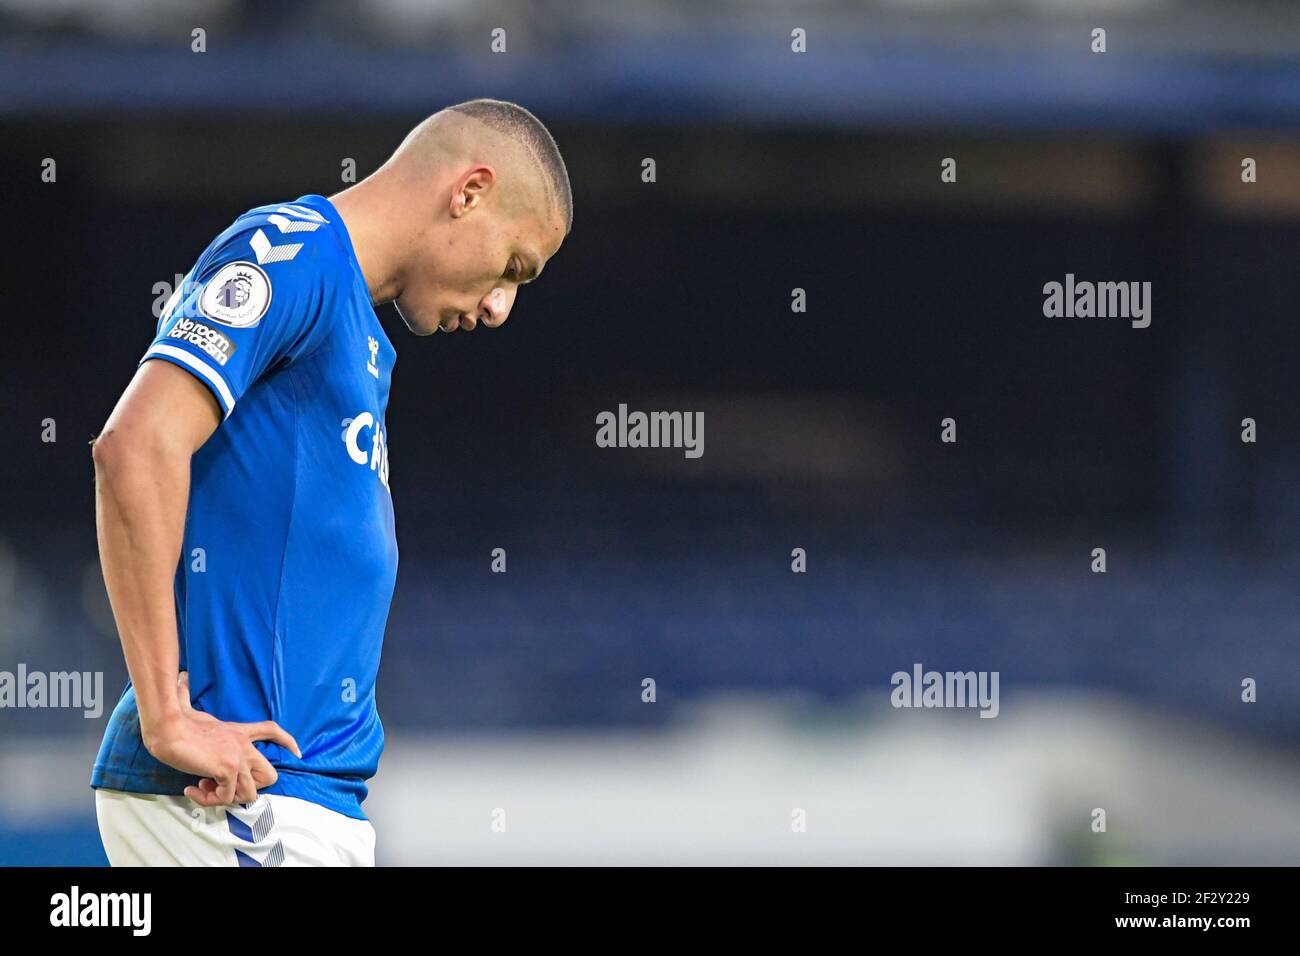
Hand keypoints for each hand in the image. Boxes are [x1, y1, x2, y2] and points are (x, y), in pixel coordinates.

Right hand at [144, 672, 301, 806]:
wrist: (169, 729)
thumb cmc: (178, 721)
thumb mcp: (193, 711)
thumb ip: (191, 699)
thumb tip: (182, 679)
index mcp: (239, 732)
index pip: (273, 731)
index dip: (288, 742)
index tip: (298, 753)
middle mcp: (243, 745)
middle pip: (271, 775)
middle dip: (251, 789)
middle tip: (225, 787)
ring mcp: (238, 757)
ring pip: (249, 794)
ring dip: (226, 798)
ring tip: (204, 788)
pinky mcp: (228, 769)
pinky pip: (226, 797)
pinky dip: (208, 800)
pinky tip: (192, 789)